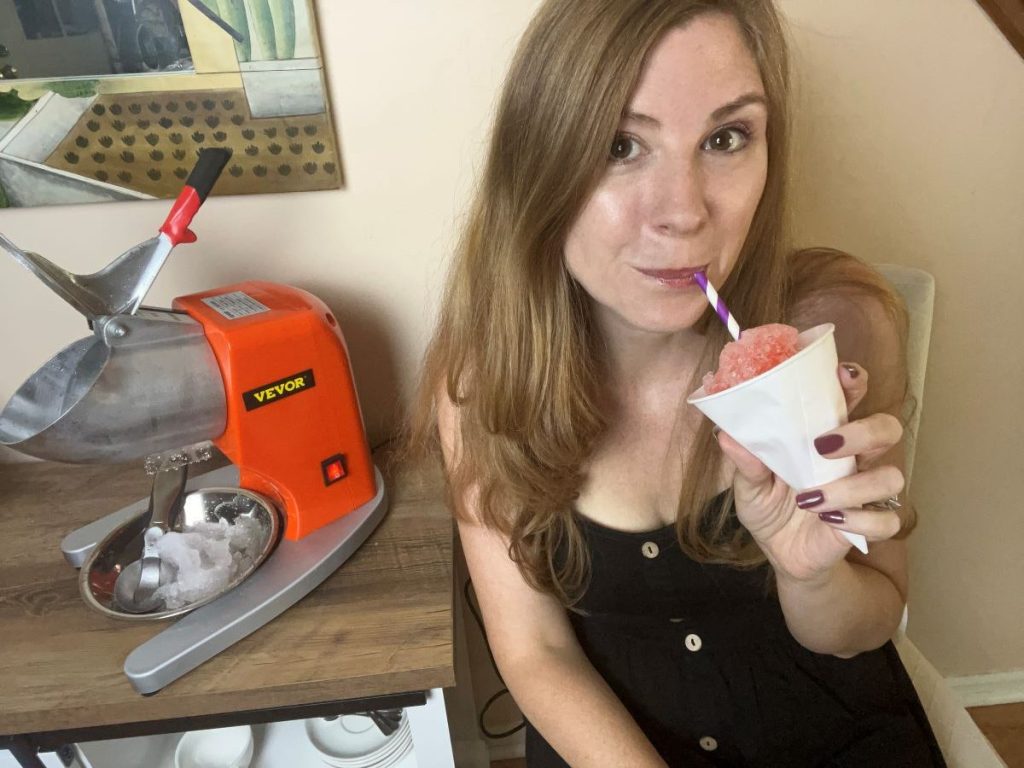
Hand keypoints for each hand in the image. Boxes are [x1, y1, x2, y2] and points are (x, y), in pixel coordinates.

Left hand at [716, 363, 904, 583]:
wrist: (779, 553)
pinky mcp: (869, 525)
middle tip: (823, 445)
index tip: (842, 376)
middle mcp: (853, 458)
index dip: (854, 382)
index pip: (852, 397)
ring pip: (891, 477)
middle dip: (863, 432)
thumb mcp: (748, 486)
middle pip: (887, 429)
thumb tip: (727, 436)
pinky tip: (828, 521)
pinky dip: (859, 520)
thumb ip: (745, 462)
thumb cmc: (769, 506)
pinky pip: (886, 520)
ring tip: (810, 499)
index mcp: (825, 435)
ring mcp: (865, 491)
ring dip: (852, 487)